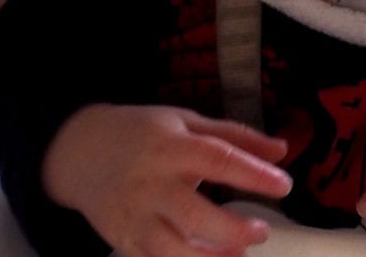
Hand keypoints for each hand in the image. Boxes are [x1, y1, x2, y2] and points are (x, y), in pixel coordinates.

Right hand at [41, 103, 291, 256]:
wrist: (81, 152)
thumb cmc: (142, 133)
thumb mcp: (187, 122)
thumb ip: (235, 137)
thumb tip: (281, 150)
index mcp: (171, 146)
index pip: (218, 159)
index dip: (254, 174)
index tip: (283, 184)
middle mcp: (152, 183)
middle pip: (195, 215)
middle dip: (233, 230)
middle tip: (260, 230)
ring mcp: (136, 217)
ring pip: (172, 251)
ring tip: (238, 253)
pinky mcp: (124, 242)